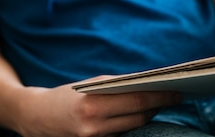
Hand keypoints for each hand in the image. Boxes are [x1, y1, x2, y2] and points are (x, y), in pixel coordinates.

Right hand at [14, 78, 181, 136]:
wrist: (36, 118)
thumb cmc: (66, 96)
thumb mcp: (90, 85)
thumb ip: (118, 86)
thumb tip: (148, 83)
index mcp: (93, 105)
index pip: (137, 102)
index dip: (161, 96)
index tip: (178, 91)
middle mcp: (94, 127)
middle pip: (139, 117)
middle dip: (159, 105)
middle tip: (176, 95)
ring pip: (133, 128)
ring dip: (149, 115)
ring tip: (161, 103)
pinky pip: (122, 135)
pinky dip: (132, 125)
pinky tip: (143, 115)